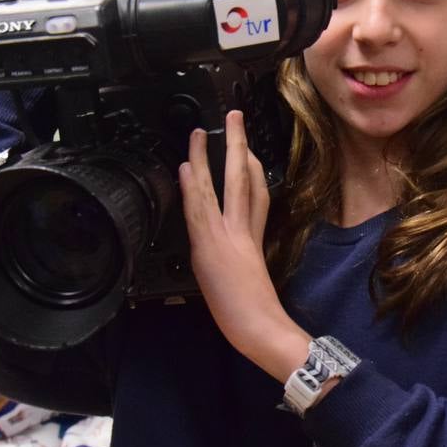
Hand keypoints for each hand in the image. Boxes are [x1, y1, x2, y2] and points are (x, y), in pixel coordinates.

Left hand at [177, 110, 309, 381]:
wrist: (261, 329)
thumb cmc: (261, 319)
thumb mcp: (254, 285)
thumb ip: (245, 266)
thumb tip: (239, 261)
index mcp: (254, 242)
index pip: (257, 197)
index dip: (252, 170)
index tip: (246, 151)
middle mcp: (243, 232)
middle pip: (243, 180)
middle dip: (239, 146)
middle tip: (233, 117)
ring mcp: (226, 237)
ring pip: (220, 186)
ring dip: (209, 156)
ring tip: (200, 131)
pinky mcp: (210, 248)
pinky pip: (200, 210)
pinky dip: (192, 187)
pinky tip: (185, 167)